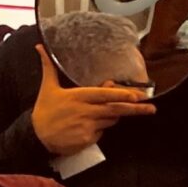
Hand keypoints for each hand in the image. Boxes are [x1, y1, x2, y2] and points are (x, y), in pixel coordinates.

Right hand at [31, 46, 155, 155]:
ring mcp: (87, 126)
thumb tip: (40, 46)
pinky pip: (101, 132)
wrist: (36, 136)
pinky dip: (100, 129)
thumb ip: (49, 67)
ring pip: (110, 120)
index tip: (136, 96)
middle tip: (151, 108)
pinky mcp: (87, 139)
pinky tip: (86, 128)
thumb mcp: (47, 87)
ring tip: (98, 114)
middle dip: (135, 109)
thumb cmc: (44, 110)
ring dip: (112, 117)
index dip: (121, 95)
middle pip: (115, 109)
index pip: (104, 95)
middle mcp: (85, 111)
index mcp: (78, 96)